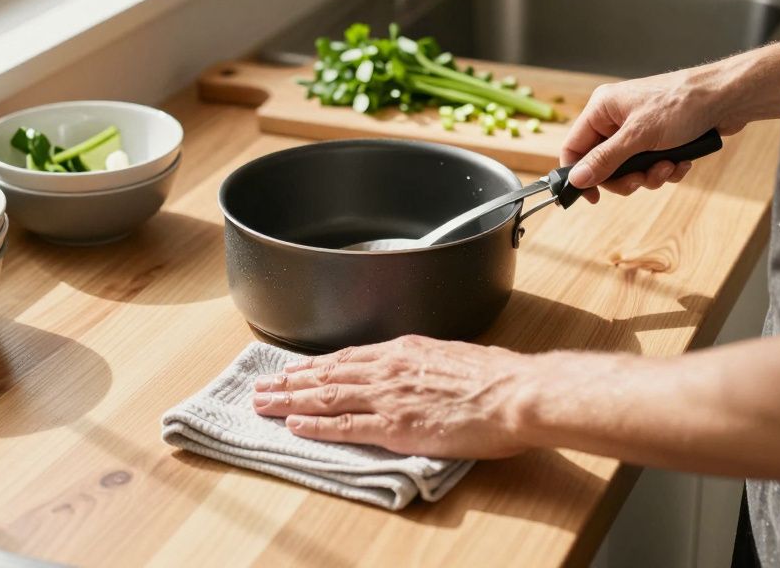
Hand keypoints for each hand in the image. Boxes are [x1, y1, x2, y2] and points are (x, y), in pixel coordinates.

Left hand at [251, 335, 537, 458]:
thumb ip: (428, 365)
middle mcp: (389, 369)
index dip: (316, 365)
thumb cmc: (498, 378)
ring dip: (290, 399)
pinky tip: (294, 425)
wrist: (516, 393)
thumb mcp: (455, 357)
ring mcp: (388, 397)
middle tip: (262, 385)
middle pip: (327, 375)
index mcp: (405, 351)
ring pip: (326, 397)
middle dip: (291, 381)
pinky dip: (315, 426)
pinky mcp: (394, 427)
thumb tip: (422, 372)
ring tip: (264, 402)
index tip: (294, 369)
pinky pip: (345, 426)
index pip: (348, 358)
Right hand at [561, 69, 740, 203]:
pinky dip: (665, 168)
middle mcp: (616, 118)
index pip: (574, 147)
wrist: (728, 98)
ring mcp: (638, 129)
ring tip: (669, 166)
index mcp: (602, 109)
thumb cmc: (682, 104)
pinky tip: (681, 162)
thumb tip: (576, 179)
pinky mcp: (658, 138)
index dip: (579, 174)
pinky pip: (650, 165)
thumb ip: (604, 160)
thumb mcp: (639, 136)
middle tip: (642, 180)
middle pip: (602, 164)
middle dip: (626, 177)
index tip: (593, 196)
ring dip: (650, 175)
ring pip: (629, 169)